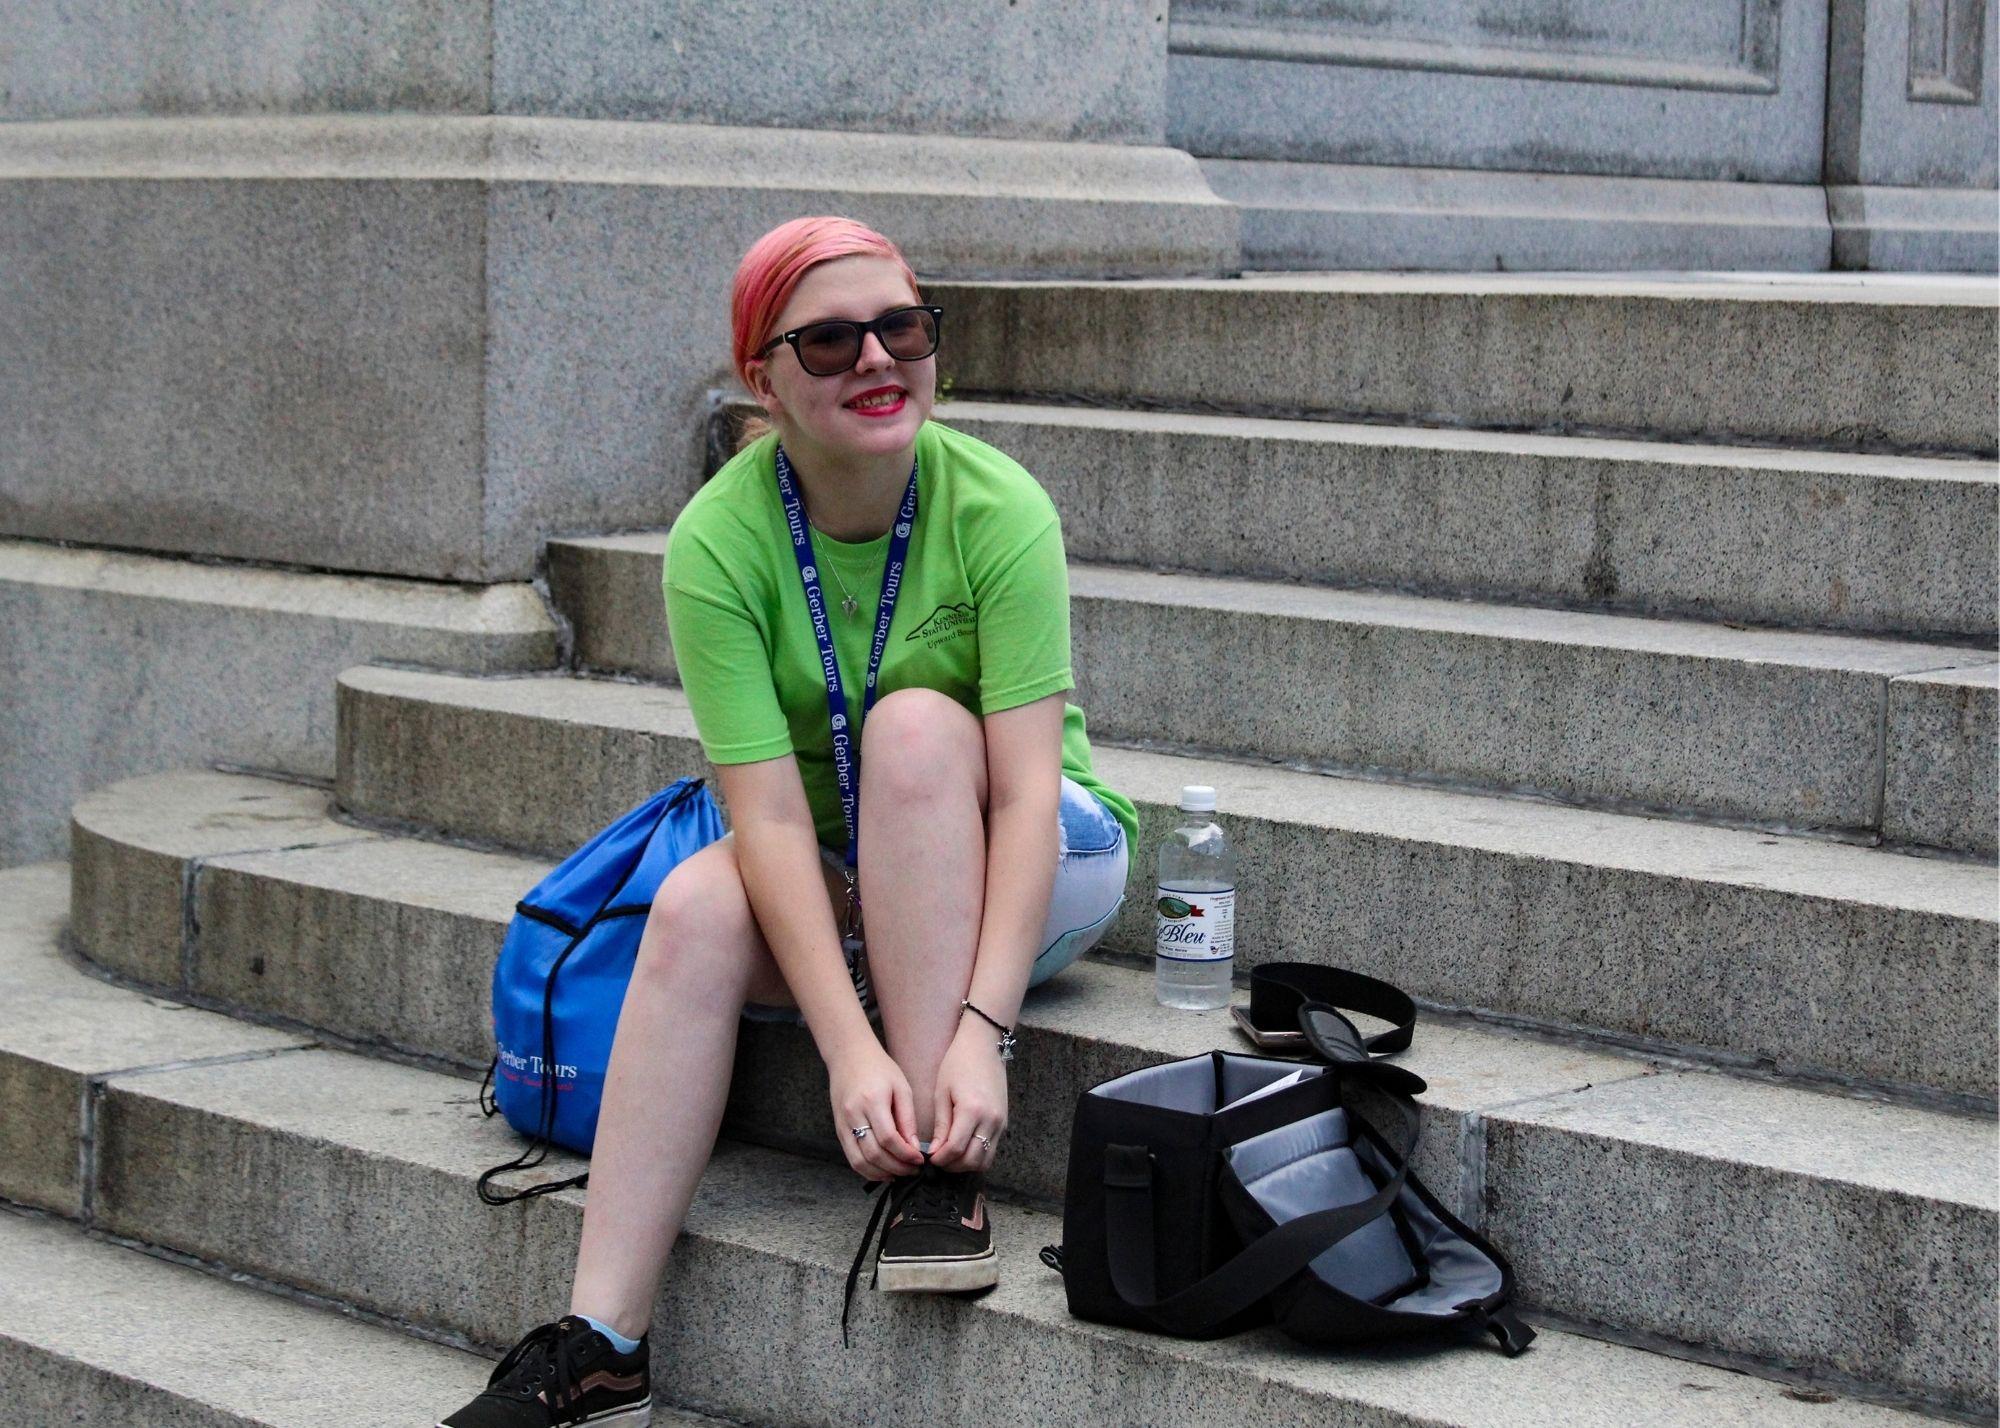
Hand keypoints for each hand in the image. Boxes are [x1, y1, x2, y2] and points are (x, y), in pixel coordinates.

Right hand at [827, 1041, 923, 1181]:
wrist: (848, 1055)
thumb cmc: (879, 1068)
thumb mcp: (901, 1087)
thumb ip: (907, 1118)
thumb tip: (914, 1147)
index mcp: (872, 1101)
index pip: (889, 1139)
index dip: (906, 1155)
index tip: (920, 1160)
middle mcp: (854, 1114)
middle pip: (874, 1154)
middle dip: (897, 1167)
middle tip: (913, 1170)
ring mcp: (842, 1123)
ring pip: (860, 1161)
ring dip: (881, 1173)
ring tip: (900, 1173)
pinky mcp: (838, 1129)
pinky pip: (851, 1157)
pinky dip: (867, 1169)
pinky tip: (883, 1170)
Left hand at [928, 1018, 1007, 1171]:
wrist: (983, 1045)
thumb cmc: (957, 1064)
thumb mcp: (942, 1093)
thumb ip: (940, 1125)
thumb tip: (934, 1151)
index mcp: (972, 1110)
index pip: (955, 1148)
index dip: (940, 1158)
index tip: (928, 1158)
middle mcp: (991, 1119)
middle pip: (972, 1160)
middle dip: (952, 1165)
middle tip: (937, 1160)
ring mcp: (1001, 1122)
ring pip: (986, 1160)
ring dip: (966, 1164)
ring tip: (950, 1156)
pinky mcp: (1004, 1122)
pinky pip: (992, 1149)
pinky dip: (978, 1155)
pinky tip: (963, 1147)